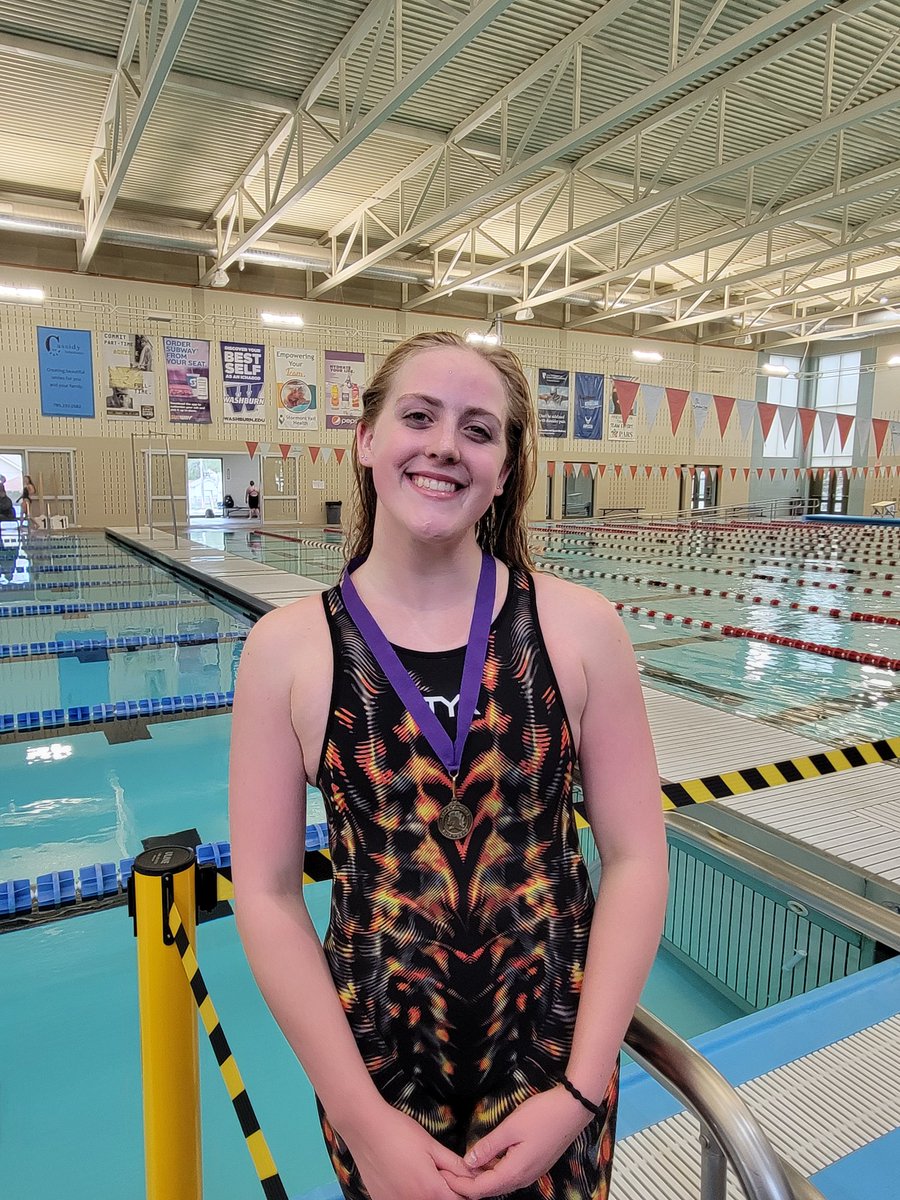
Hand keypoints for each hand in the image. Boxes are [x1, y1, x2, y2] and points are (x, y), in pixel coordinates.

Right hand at [342, 1101, 476, 1199]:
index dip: (463, 1187)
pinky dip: (409, 1193)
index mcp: (430, 1191)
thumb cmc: (398, 1132)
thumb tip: (475, 1174)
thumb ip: (454, 1164)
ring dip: (427, 1192)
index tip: (458, 1173)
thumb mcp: (431, 1145)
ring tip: (419, 1170)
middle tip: (437, 1169)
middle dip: (445, 1190)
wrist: (364, 1127)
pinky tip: (405, 1176)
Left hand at [445, 1086, 591, 1198]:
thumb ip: (489, 1146)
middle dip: (467, 1184)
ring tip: (462, 1167)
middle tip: (448, 1172)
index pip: (481, 1189)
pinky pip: (509, 1175)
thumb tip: (468, 1162)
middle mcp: (523, 1179)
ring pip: (500, 1184)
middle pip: (490, 1190)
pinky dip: (494, 1172)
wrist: (573, 1109)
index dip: (460, 1185)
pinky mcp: (535, 1165)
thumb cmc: (542, 1114)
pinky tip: (485, 1160)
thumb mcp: (511, 1127)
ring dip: (481, 1178)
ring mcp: (531, 1173)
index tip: (443, 1175)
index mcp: (515, 1172)